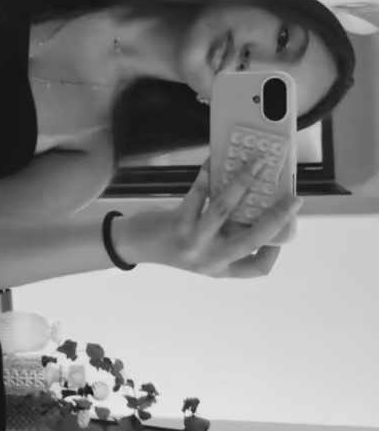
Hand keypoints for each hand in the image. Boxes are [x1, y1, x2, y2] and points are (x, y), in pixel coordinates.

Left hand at [130, 158, 302, 278]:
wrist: (136, 245)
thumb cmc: (174, 242)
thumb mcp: (204, 249)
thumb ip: (227, 235)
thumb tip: (253, 200)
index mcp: (221, 267)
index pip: (258, 268)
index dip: (276, 251)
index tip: (286, 229)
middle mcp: (211, 259)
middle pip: (252, 238)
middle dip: (277, 216)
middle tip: (293, 198)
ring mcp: (194, 242)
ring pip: (225, 210)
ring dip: (243, 183)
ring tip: (256, 164)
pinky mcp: (178, 223)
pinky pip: (198, 195)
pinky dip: (208, 176)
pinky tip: (214, 162)